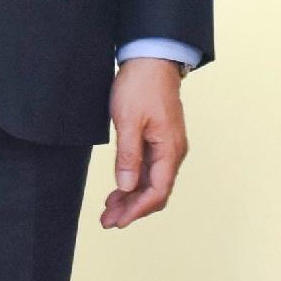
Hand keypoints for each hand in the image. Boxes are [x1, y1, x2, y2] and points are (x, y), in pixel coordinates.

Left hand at [102, 56, 187, 227]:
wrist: (151, 59)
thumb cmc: (141, 86)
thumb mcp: (128, 121)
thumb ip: (128, 156)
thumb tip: (128, 186)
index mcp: (169, 149)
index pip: (157, 191)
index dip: (137, 210)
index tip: (118, 221)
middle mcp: (173, 152)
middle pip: (156, 191)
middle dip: (132, 209)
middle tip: (107, 221)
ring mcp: (167, 147)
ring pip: (152, 182)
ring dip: (131, 198)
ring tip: (108, 210)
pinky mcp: (159, 141)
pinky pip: (150, 170)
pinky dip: (134, 182)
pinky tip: (119, 189)